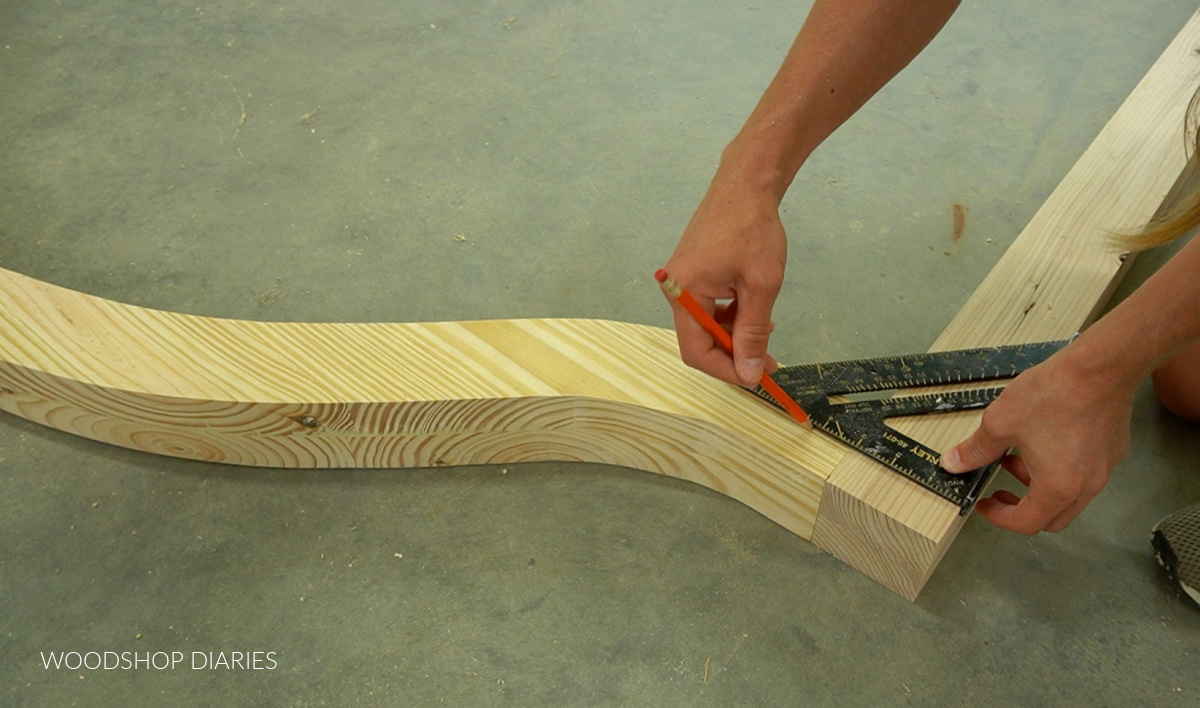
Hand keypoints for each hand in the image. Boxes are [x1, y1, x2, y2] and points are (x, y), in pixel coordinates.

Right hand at [662, 171, 787, 386]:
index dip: (726, 370)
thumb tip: (749, 372)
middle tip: (768, 361)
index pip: (696, 351)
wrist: (745, 184)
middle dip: (734, 353)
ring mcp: (683, 281)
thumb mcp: (761, 286)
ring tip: (767, 329)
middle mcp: (675, 289)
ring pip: (706, 325)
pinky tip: (754, 310)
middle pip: (699, 340)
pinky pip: (708, 307)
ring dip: (735, 334)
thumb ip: (753, 332)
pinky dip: (731, 315)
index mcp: (685, 293)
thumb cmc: (753, 229)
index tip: (756, 377)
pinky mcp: (693, 273)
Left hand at [940, 350, 1135, 533]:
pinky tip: (1043, 440)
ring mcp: (1105, 468)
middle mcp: (1087, 486)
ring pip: (1069, 495)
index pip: (1026, 523)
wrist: (1101, 366)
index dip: (999, 517)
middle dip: (1022, 507)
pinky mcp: (1113, 449)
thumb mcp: (1000, 423)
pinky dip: (1060, 469)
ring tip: (1015, 456)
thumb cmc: (1055, 394)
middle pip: (1052, 517)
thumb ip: (976, 450)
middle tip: (1000, 489)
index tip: (985, 503)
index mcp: (1058, 488)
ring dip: (1039, 485)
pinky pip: (1084, 473)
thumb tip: (954, 464)